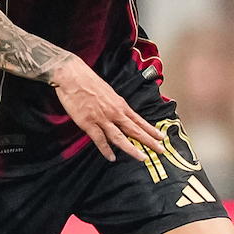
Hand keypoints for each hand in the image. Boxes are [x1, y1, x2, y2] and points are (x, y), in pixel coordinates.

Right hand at [49, 55, 164, 161]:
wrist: (72, 76)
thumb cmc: (89, 81)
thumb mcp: (108, 92)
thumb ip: (115, 105)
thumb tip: (120, 114)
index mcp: (120, 104)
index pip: (139, 120)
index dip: (151, 129)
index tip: (161, 137)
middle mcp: (114, 112)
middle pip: (134, 130)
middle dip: (149, 141)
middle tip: (160, 150)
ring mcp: (102, 118)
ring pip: (120, 137)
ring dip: (132, 149)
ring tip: (142, 157)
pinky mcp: (88, 123)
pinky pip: (99, 139)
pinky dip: (106, 149)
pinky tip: (111, 157)